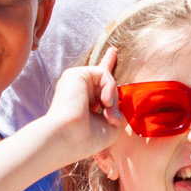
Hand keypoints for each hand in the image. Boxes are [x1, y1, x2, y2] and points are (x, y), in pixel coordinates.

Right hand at [39, 47, 122, 164]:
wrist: (66, 139)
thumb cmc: (86, 139)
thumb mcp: (111, 127)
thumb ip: (120, 111)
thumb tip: (124, 99)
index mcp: (83, 102)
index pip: (97, 83)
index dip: (107, 66)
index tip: (113, 52)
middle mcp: (78, 90)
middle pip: (102, 75)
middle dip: (114, 96)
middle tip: (113, 121)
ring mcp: (75, 82)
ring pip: (107, 79)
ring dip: (113, 99)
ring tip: (108, 116)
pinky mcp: (75, 74)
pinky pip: (103, 73)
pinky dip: (109, 88)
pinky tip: (105, 103)